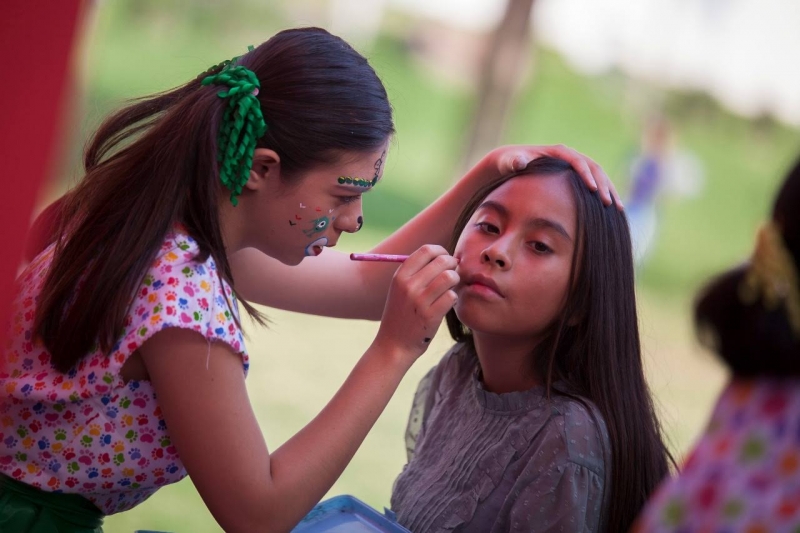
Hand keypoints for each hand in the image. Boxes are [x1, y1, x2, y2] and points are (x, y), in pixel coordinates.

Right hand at [374, 245, 458, 363]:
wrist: (393, 345)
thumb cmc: (401, 315)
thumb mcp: (400, 290)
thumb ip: (417, 272)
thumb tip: (443, 256)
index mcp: (400, 276)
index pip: (426, 250)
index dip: (441, 251)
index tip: (445, 259)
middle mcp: (408, 285)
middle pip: (441, 261)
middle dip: (452, 265)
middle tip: (452, 274)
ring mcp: (419, 301)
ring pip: (449, 277)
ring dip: (455, 280)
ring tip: (450, 288)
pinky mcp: (430, 316)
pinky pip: (452, 296)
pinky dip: (453, 298)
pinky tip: (447, 303)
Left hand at [487, 144, 622, 209]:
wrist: (511, 163)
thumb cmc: (509, 163)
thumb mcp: (509, 162)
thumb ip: (514, 161)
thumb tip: (520, 161)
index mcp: (558, 152)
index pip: (578, 162)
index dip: (586, 175)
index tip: (593, 190)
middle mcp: (570, 157)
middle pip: (594, 168)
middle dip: (603, 186)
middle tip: (610, 204)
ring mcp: (574, 166)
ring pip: (599, 176)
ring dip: (609, 191)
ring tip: (617, 209)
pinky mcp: (575, 176)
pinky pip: (594, 184)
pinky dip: (603, 195)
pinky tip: (610, 211)